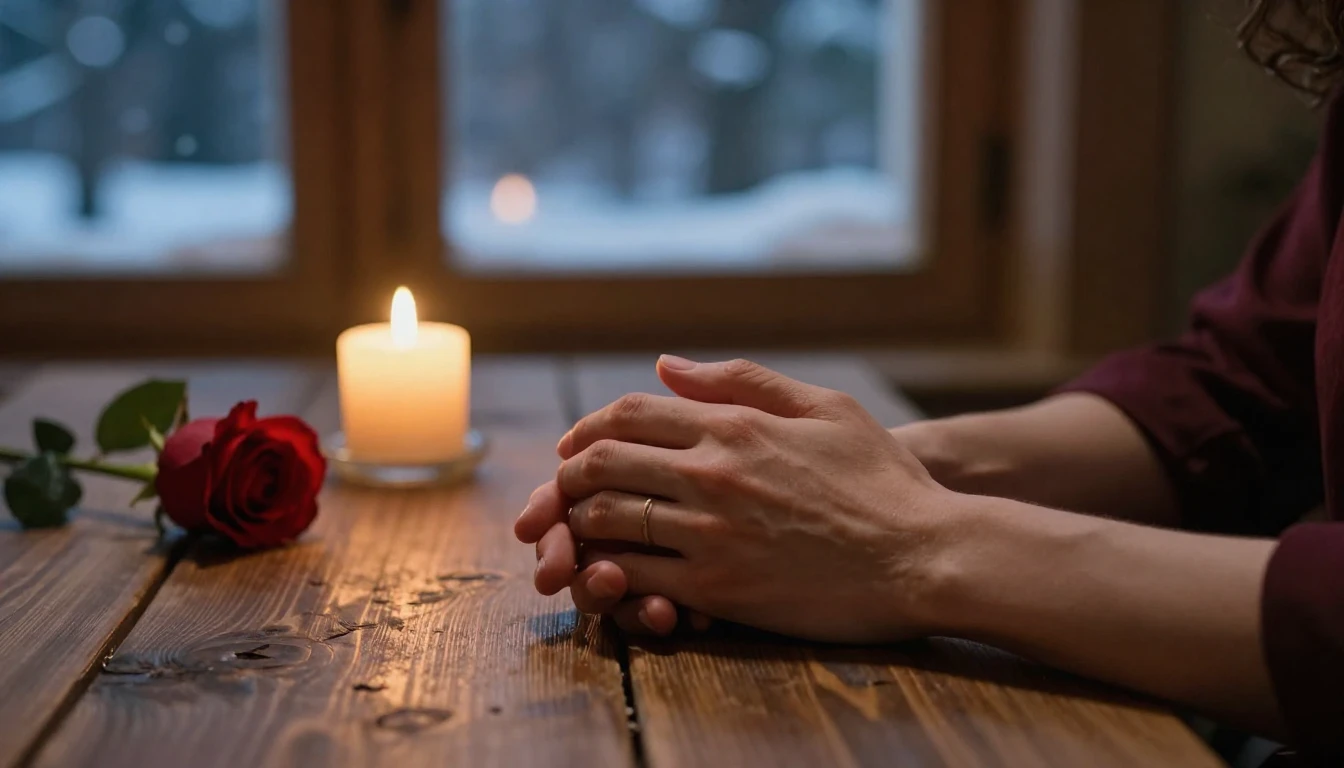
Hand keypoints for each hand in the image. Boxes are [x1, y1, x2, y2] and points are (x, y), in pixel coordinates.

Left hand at [518, 357, 952, 642]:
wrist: (927, 557)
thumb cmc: (884, 481)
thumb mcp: (826, 407)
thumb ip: (742, 380)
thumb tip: (666, 365)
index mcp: (736, 424)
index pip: (628, 414)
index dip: (586, 429)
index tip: (574, 449)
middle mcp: (714, 472)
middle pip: (602, 464)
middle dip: (567, 478)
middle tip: (559, 493)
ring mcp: (712, 532)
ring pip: (607, 522)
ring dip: (578, 528)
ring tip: (575, 536)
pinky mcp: (718, 589)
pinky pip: (636, 578)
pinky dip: (610, 576)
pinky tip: (610, 576)